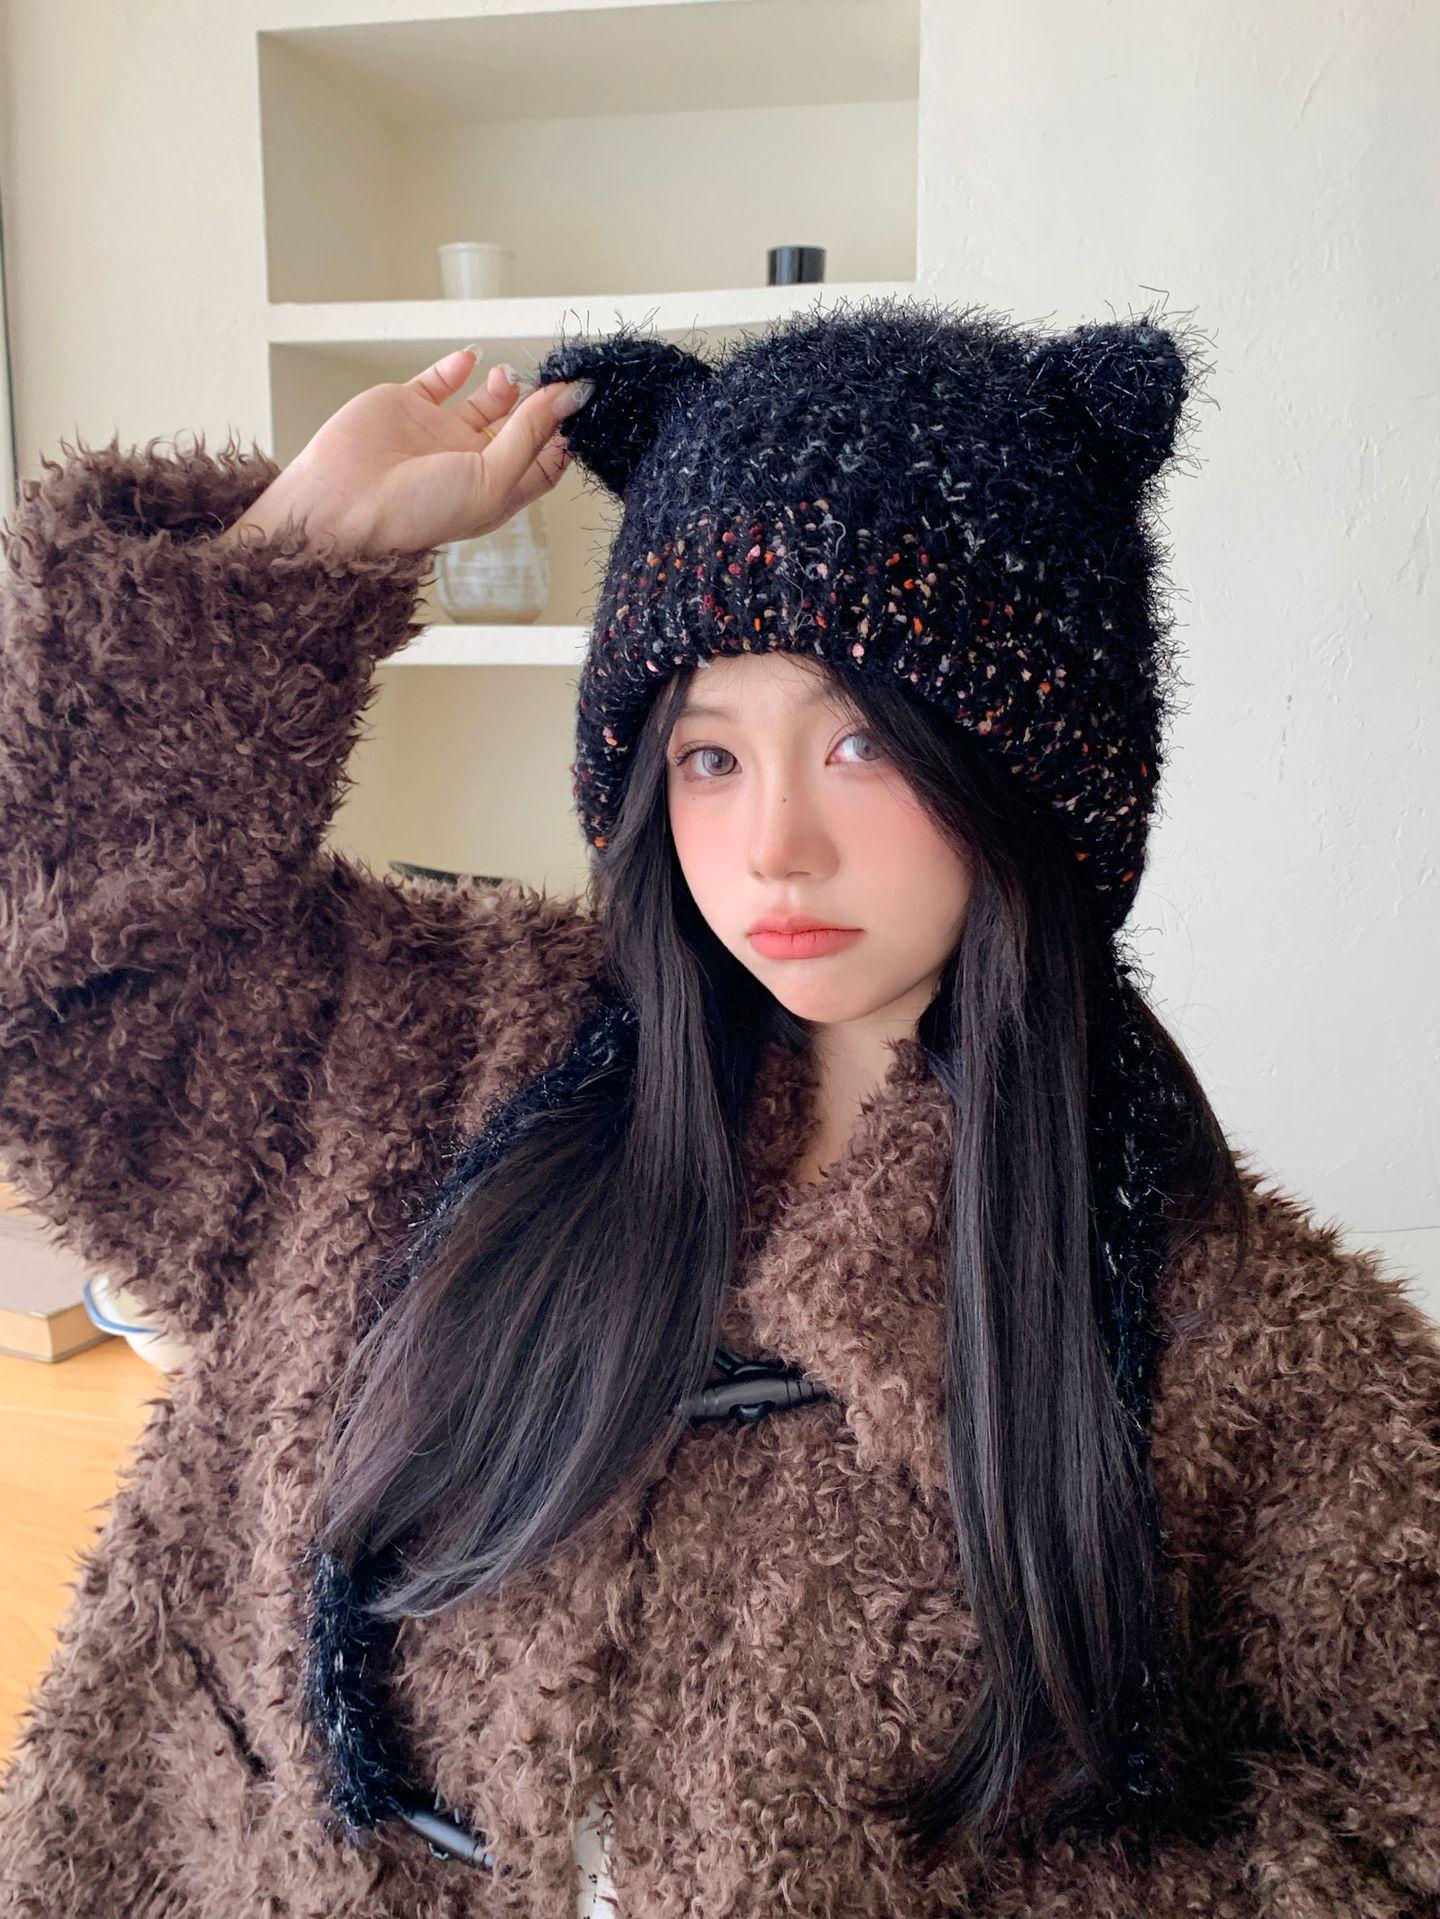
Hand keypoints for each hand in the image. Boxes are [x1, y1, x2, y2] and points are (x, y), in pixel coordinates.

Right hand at [216, 348, 592, 556]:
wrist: (345, 504)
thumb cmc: (417, 512)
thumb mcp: (493, 479)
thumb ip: (532, 434)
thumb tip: (570, 397)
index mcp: (494, 493)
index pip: (542, 464)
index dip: (562, 436)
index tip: (578, 407)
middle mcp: (469, 464)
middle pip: (519, 429)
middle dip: (539, 406)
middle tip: (553, 383)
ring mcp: (438, 434)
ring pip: (485, 402)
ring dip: (505, 386)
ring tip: (507, 379)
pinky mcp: (407, 406)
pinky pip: (440, 379)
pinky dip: (459, 366)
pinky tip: (472, 360)